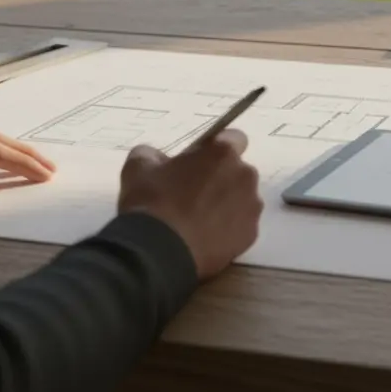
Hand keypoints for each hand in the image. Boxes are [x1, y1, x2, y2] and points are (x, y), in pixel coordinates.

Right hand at [118, 129, 262, 280]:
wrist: (158, 252)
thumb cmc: (151, 202)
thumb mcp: (138, 167)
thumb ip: (154, 155)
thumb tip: (159, 160)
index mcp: (223, 153)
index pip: (234, 139)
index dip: (216, 150)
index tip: (200, 162)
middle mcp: (245, 176)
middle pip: (238, 172)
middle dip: (221, 179)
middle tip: (194, 195)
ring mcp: (252, 207)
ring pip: (242, 200)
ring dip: (227, 204)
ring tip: (199, 221)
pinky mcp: (251, 236)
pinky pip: (241, 226)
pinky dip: (228, 230)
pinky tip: (205, 238)